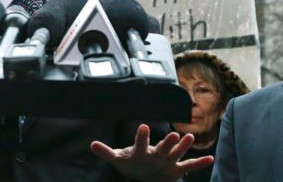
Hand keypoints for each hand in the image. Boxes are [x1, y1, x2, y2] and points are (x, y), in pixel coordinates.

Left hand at [90, 124, 213, 181]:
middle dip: (167, 142)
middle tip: (174, 133)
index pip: (140, 143)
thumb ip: (106, 152)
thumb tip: (91, 145)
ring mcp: (167, 161)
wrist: (144, 173)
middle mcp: (156, 154)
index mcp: (141, 151)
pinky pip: (188, 166)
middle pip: (162, 148)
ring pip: (176, 153)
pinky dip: (199, 163)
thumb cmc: (131, 163)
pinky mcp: (175, 170)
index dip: (141, 136)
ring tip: (189, 136)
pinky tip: (210, 159)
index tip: (143, 126)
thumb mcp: (118, 159)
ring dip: (183, 146)